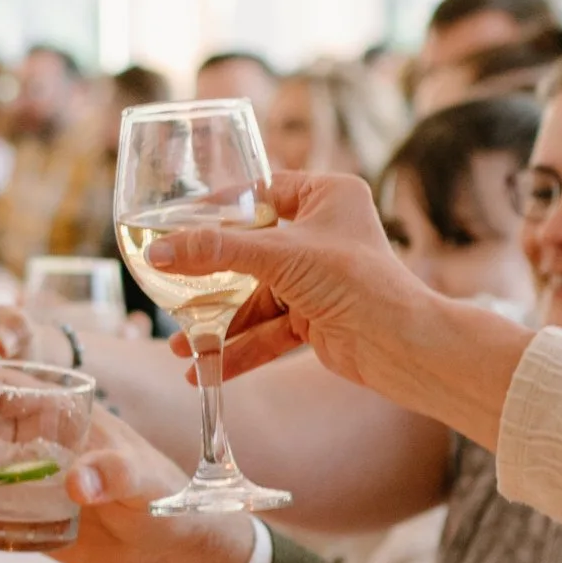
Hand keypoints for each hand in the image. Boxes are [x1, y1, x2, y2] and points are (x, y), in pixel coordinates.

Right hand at [144, 170, 435, 384]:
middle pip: (249, 251)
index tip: (175, 223)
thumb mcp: (279, 256)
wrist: (402, 346)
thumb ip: (216, 251)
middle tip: (167, 288)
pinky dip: (239, 349)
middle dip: (209, 280)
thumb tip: (159, 251)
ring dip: (219, 325)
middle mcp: (323, 233)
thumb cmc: (356, 282)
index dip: (216, 209)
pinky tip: (206, 369)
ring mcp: (318, 278)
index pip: (258, 193)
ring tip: (180, 348)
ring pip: (255, 297)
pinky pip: (267, 330)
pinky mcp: (315, 317)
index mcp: (326, 196)